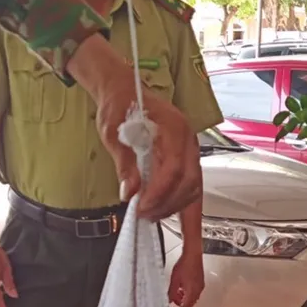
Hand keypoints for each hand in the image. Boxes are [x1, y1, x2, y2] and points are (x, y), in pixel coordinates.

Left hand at [68, 35, 202, 220]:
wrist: (125, 91)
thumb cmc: (119, 107)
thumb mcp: (113, 132)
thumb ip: (124, 162)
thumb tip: (130, 192)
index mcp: (173, 128)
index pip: (174, 168)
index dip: (159, 192)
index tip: (141, 206)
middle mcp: (188, 139)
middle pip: (189, 181)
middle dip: (167, 204)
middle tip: (143, 215)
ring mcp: (190, 150)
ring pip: (194, 187)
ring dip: (175, 207)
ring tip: (150, 215)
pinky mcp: (187, 159)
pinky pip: (192, 186)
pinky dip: (183, 204)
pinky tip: (169, 214)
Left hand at [168, 250, 203, 306]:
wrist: (192, 254)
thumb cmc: (185, 264)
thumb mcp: (174, 280)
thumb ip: (171, 292)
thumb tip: (169, 299)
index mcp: (192, 291)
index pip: (186, 306)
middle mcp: (198, 289)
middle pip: (191, 303)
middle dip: (183, 305)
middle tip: (176, 305)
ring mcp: (200, 285)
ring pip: (193, 297)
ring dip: (186, 298)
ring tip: (178, 295)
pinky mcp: (200, 280)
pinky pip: (195, 291)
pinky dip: (189, 293)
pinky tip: (183, 288)